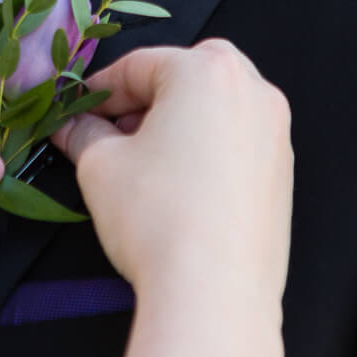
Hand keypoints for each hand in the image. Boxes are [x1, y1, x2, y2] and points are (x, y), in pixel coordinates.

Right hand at [51, 42, 291, 310]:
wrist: (216, 291)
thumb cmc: (157, 216)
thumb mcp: (100, 166)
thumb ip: (83, 134)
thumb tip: (73, 127)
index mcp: (208, 71)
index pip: (139, 65)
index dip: (98, 91)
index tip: (76, 113)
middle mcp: (253, 91)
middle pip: (186, 77)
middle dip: (144, 101)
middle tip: (110, 134)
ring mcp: (276, 134)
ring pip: (215, 110)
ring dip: (176, 125)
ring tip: (141, 163)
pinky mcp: (283, 174)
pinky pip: (236, 144)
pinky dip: (206, 151)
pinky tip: (178, 188)